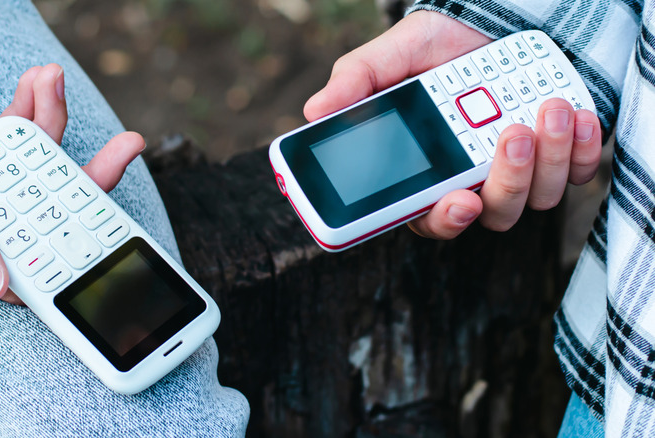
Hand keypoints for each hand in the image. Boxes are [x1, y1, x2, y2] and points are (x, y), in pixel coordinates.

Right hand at [0, 64, 144, 303]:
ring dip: (46, 126)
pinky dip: (19, 116)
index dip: (70, 254)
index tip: (114, 232)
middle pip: (37, 213)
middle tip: (123, 145)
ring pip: (23, 171)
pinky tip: (34, 86)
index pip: (20, 267)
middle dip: (80, 175)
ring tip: (55, 82)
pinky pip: (0, 145)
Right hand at [304, 11, 601, 238]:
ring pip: (539, 197)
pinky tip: (576, 114)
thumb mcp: (391, 57)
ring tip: (547, 106)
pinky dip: (584, 149)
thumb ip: (357, 83)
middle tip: (510, 133)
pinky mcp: (564, 157)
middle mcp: (475, 181)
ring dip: (548, 158)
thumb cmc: (438, 46)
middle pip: (493, 214)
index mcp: (429, 173)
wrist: (494, 19)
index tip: (457, 203)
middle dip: (507, 180)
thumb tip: (313, 112)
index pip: (431, 217)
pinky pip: (580, 173)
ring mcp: (522, 172)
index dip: (444, 220)